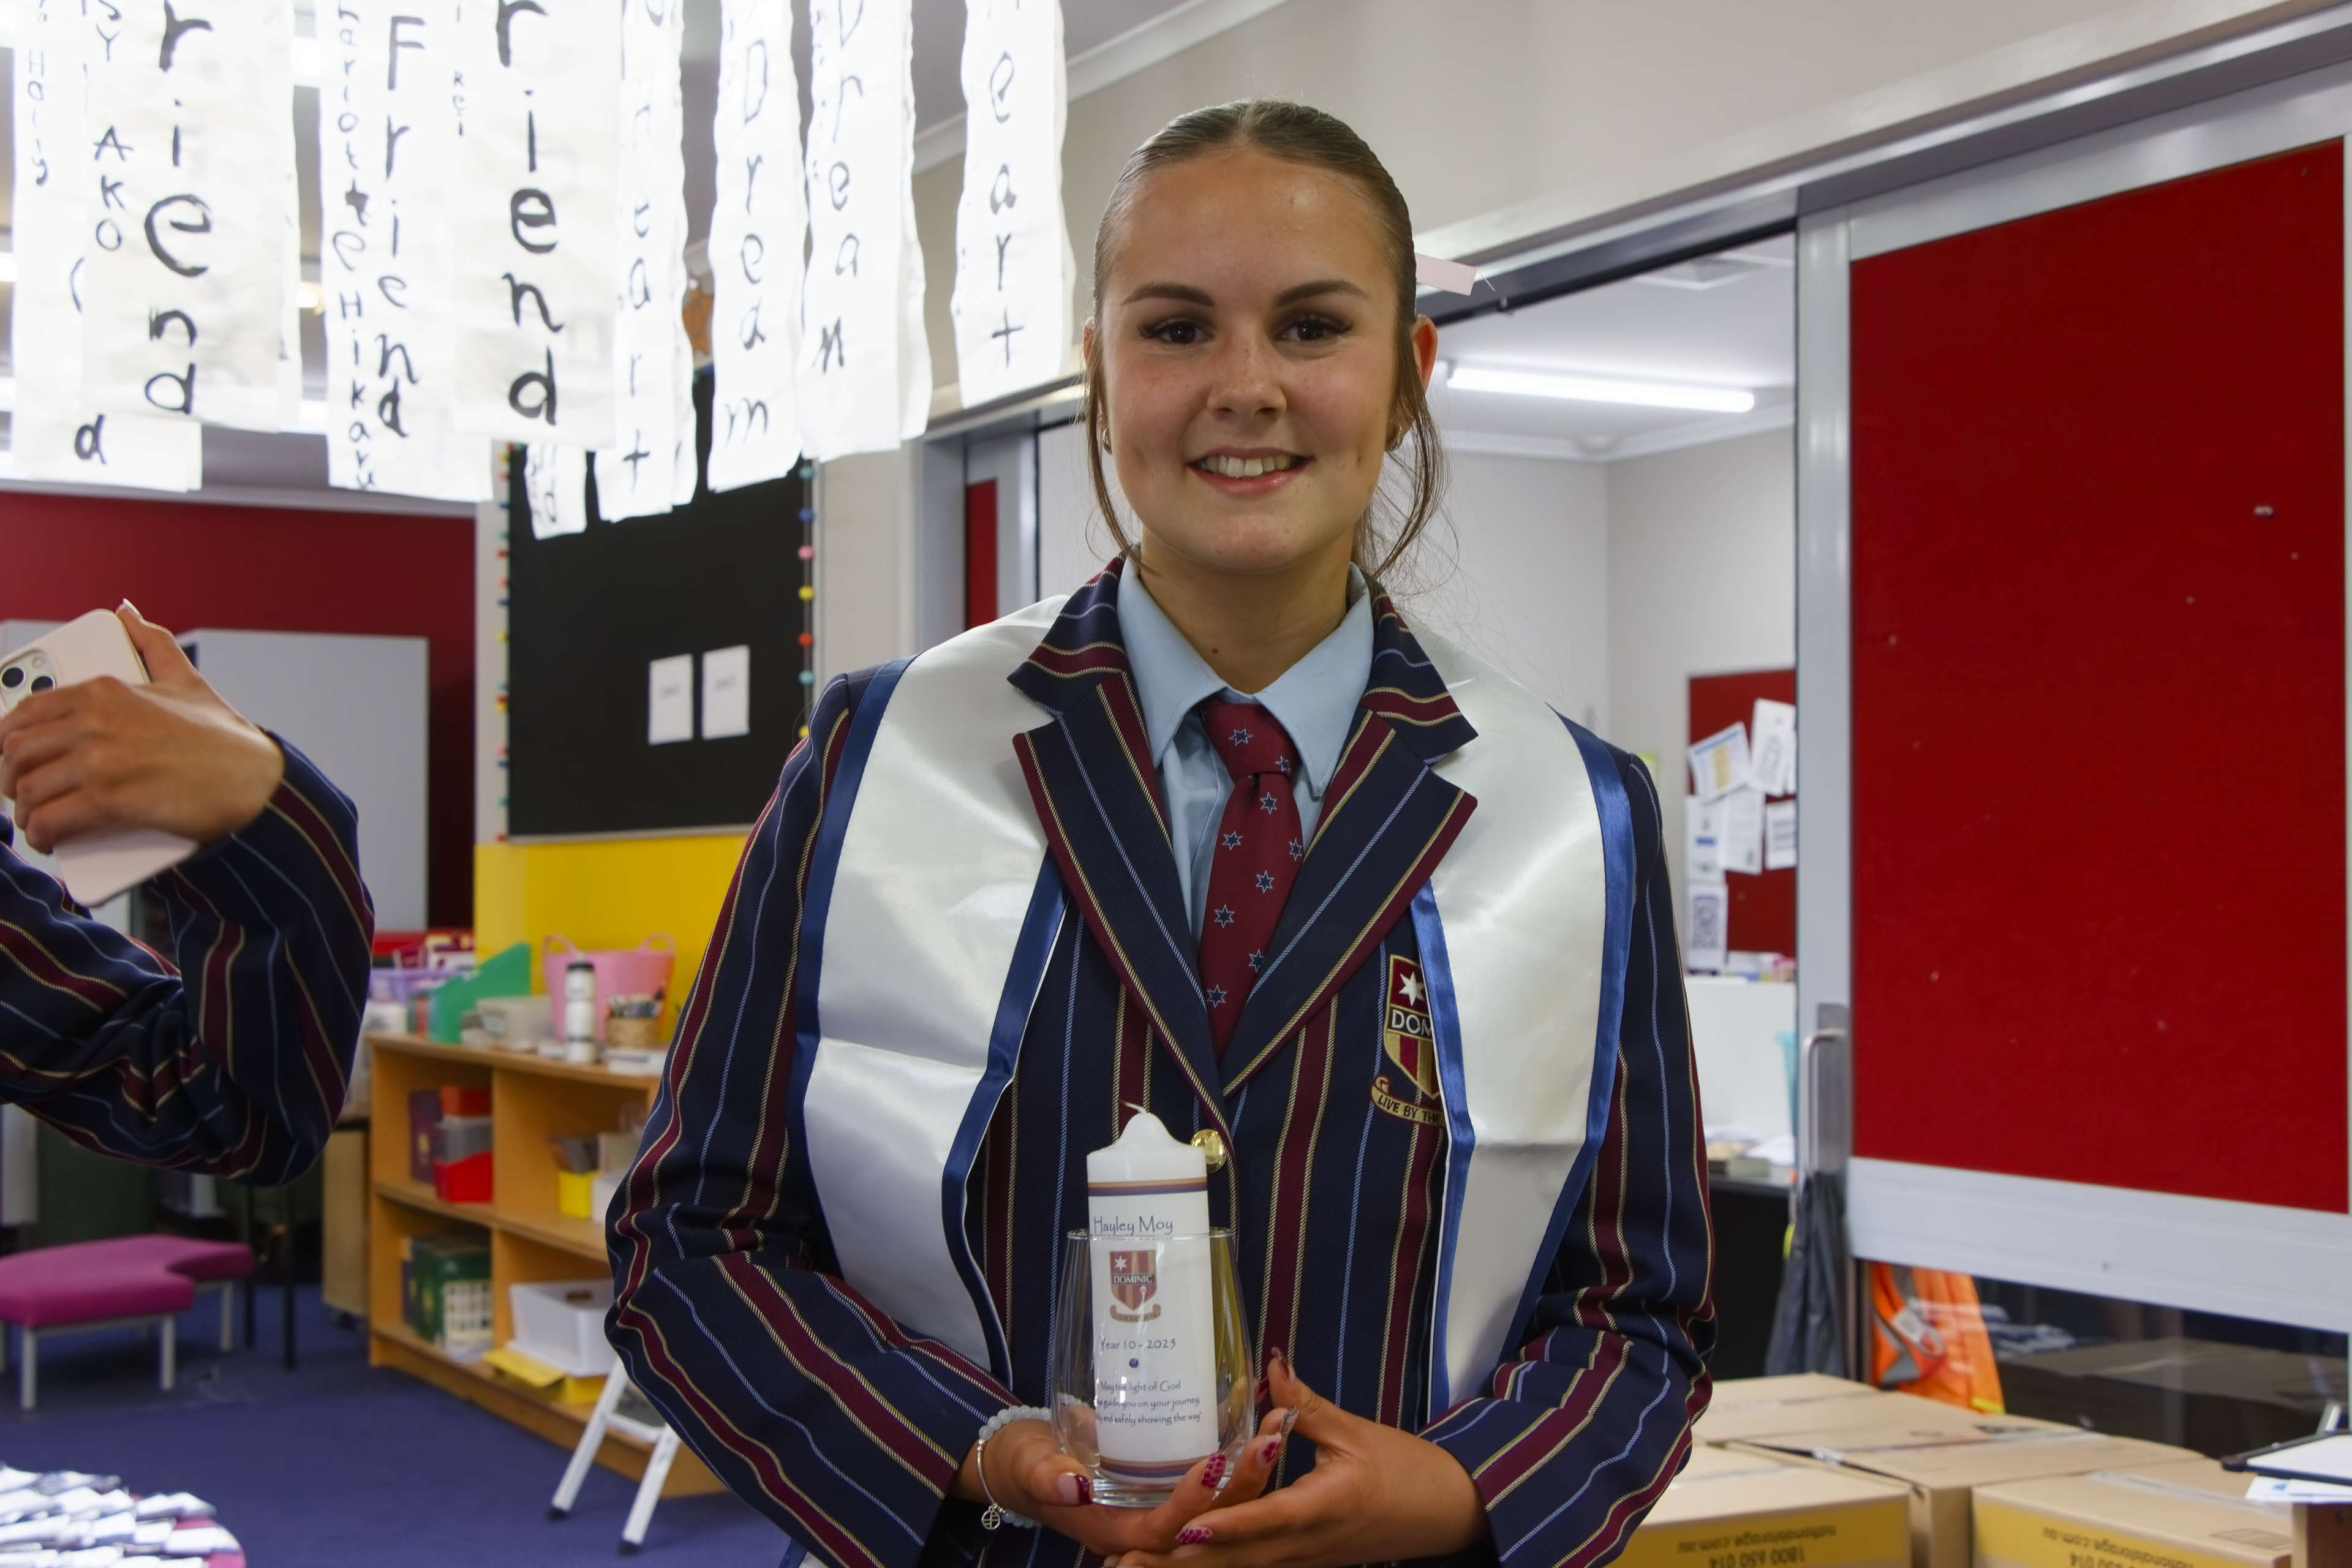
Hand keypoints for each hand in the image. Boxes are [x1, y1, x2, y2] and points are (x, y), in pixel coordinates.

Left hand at [0, 604, 284, 852]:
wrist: (256, 780)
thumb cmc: (223, 737)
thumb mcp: (186, 678)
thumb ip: (152, 642)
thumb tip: (126, 611)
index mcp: (103, 691)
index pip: (26, 713)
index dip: (10, 741)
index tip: (17, 758)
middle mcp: (93, 721)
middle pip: (17, 751)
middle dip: (10, 778)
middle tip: (25, 794)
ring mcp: (99, 760)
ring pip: (27, 788)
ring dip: (25, 811)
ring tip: (39, 822)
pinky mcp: (109, 799)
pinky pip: (50, 819)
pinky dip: (41, 833)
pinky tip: (48, 839)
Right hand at [954, 1402, 1293, 1557]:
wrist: (1024, 1465)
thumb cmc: (1025, 1466)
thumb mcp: (1031, 1468)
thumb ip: (1051, 1478)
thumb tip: (1075, 1485)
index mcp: (1118, 1531)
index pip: (1166, 1527)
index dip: (1191, 1501)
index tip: (1214, 1462)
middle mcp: (1150, 1525)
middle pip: (1209, 1518)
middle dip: (1245, 1482)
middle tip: (1274, 1436)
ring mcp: (1164, 1505)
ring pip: (1221, 1500)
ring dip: (1254, 1465)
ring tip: (1284, 1421)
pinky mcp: (1171, 1484)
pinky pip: (1216, 1479)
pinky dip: (1241, 1452)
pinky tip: (1263, 1415)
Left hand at [1109, 1350, 1489, 1567]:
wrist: (1446, 1514)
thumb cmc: (1404, 1469)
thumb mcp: (1355, 1432)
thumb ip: (1305, 1404)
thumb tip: (1270, 1363)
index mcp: (1321, 1508)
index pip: (1266, 1520)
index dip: (1225, 1526)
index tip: (1186, 1528)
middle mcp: (1305, 1544)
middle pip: (1238, 1561)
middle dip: (1182, 1565)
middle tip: (1127, 1563)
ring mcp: (1303, 1560)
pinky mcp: (1303, 1562)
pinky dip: (1217, 1567)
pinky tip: (1180, 1563)